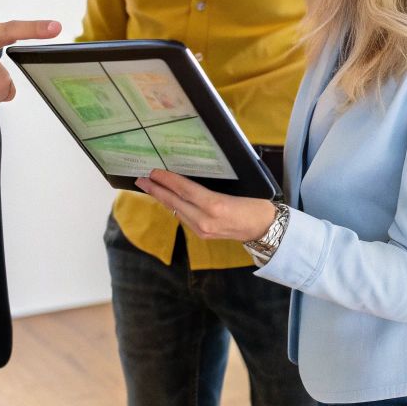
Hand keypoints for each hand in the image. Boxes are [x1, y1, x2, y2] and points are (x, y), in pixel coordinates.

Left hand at [135, 169, 276, 241]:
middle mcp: (204, 220)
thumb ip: (212, 185)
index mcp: (215, 205)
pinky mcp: (202, 234)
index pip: (184, 190)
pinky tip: (167, 199)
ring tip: (149, 186)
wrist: (265, 229)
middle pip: (174, 202)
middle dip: (156, 190)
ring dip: (162, 198)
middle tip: (140, 179)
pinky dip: (173, 206)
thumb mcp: (236, 190)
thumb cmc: (256, 204)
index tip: (153, 171)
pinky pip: (183, 217)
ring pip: (176, 210)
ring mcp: (202, 230)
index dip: (167, 180)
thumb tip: (193, 172)